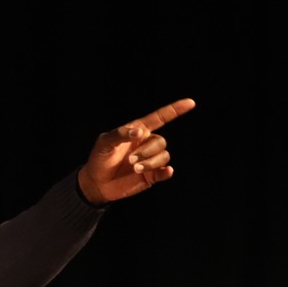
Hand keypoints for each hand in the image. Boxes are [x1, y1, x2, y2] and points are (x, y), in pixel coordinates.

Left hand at [78, 98, 194, 204]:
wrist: (96, 182)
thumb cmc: (100, 158)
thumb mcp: (104, 142)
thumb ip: (120, 134)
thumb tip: (140, 131)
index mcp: (139, 130)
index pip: (160, 118)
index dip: (175, 110)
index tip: (190, 103)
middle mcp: (147, 143)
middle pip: (161, 142)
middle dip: (147, 151)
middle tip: (130, 161)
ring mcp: (150, 160)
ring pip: (164, 156)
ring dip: (151, 162)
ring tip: (135, 168)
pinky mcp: (151, 176)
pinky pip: (165, 171)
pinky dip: (167, 171)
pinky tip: (165, 172)